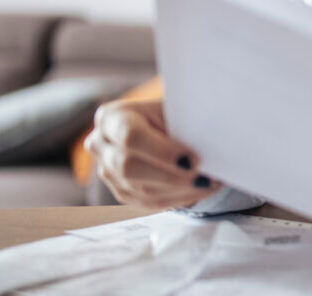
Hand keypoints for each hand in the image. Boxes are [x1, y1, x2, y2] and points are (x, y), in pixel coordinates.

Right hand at [85, 98, 220, 207]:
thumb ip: (182, 125)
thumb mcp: (174, 109)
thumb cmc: (171, 113)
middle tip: (204, 177)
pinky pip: (150, 202)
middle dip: (172, 175)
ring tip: (210, 183)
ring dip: (181, 190)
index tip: (193, 159)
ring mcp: (108, 172)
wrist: (162, 125)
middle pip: (130, 168)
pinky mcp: (122, 192)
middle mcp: (101, 145)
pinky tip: (201, 190)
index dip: (162, 151)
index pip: (131, 137)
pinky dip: (180, 197)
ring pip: (142, 190)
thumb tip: (209, 145)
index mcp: (112, 118)